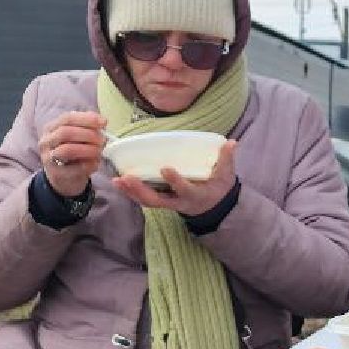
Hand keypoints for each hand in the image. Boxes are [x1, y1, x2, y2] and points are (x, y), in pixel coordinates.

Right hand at [39, 111, 108, 198]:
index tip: (104, 123)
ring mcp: (48, 158)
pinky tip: (95, 163)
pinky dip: (88, 165)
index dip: (87, 119)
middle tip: (103, 141)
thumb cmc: (73, 153)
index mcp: (51, 128)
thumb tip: (101, 122)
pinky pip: (73, 168)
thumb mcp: (78, 137)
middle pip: (66, 132)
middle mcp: (46, 141)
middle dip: (88, 135)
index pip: (67, 118)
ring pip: (67, 150)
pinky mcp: (56, 174)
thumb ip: (88, 127)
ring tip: (99, 151)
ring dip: (88, 149)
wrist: (64, 177)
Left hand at [113, 139, 238, 218]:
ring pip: (147, 202)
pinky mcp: (161, 201)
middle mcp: (179, 202)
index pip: (185, 189)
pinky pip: (143, 200)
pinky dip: (130, 192)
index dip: (175, 181)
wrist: (214, 206)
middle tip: (127, 178)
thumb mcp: (226, 175)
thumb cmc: (219, 188)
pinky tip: (118, 182)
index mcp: (196, 195)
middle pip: (157, 201)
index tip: (165, 168)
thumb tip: (232, 142)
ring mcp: (169, 203)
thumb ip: (226, 159)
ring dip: (131, 192)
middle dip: (141, 190)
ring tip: (117, 180)